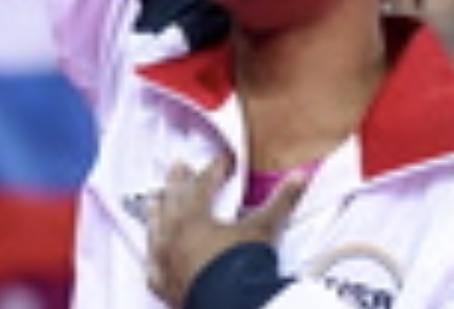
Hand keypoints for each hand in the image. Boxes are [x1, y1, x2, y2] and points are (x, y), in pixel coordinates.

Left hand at [146, 154, 306, 306]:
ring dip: (155, 213)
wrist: (227, 304)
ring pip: (154, 230)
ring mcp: (164, 259)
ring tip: (153, 200)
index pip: (204, 184)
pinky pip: (153, 270)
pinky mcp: (163, 285)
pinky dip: (154, 261)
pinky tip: (152, 259)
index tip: (223, 159)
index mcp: (194, 216)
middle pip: (172, 199)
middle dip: (177, 181)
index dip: (215, 169)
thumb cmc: (240, 263)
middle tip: (178, 165)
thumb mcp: (262, 230)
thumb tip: (300, 176)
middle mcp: (173, 233)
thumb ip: (280, 202)